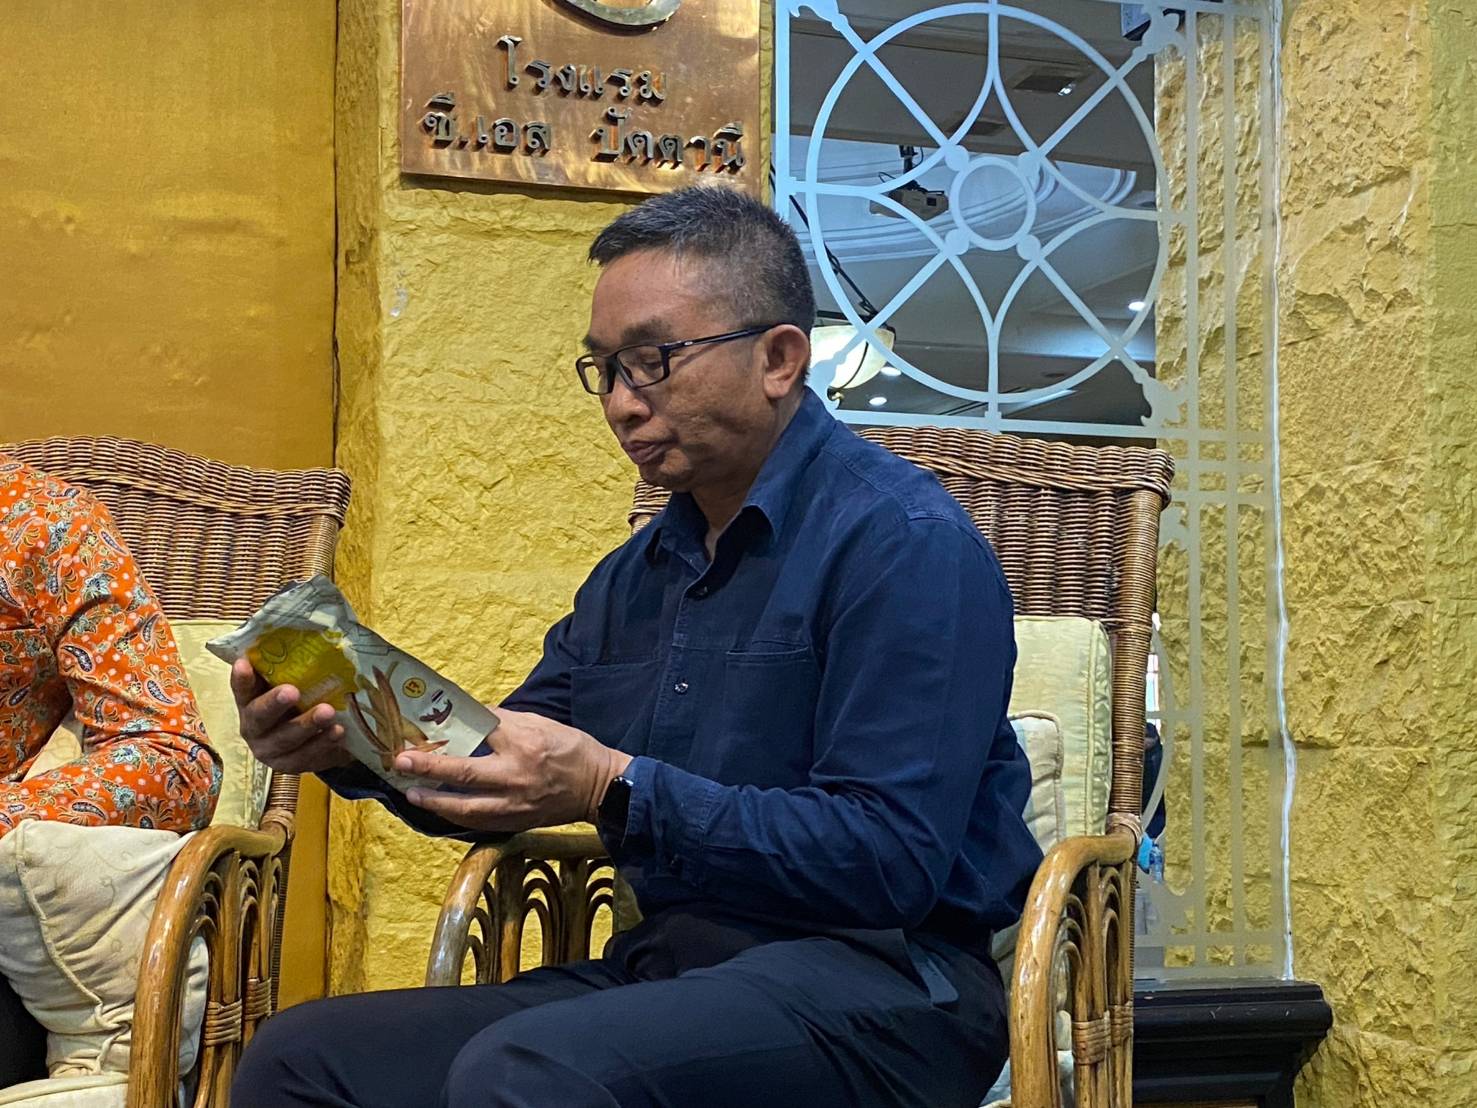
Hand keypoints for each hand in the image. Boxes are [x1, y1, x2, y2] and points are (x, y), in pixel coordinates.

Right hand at [229, 658, 352, 773]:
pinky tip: (339, 732)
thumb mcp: (292, 682)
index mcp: (249, 702)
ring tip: (328, 712)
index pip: (241, 689)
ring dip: (307, 725)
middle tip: (292, 691)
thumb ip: (289, 665)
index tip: (245, 664)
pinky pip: (308, 757)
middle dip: (275, 704)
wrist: (316, 737)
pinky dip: (324, 744)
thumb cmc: (300, 699)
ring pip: (287, 740)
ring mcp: (271, 750)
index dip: (241, 678)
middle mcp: (254, 727)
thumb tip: (304, 627)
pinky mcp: (292, 766)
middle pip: (260, 718)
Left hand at [395, 707, 632, 833]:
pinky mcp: (517, 822)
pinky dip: (456, 816)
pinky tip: (439, 809)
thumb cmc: (571, 750)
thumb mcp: (542, 723)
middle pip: (465, 774)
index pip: (481, 733)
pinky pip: (479, 822)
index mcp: (524, 744)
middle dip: (430, 769)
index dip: (451, 731)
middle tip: (402, 762)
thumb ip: (506, 722)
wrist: (600, 787)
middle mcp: (516, 776)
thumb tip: (472, 718)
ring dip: (435, 801)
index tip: (425, 729)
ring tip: (412, 793)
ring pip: (466, 808)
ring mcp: (515, 804)